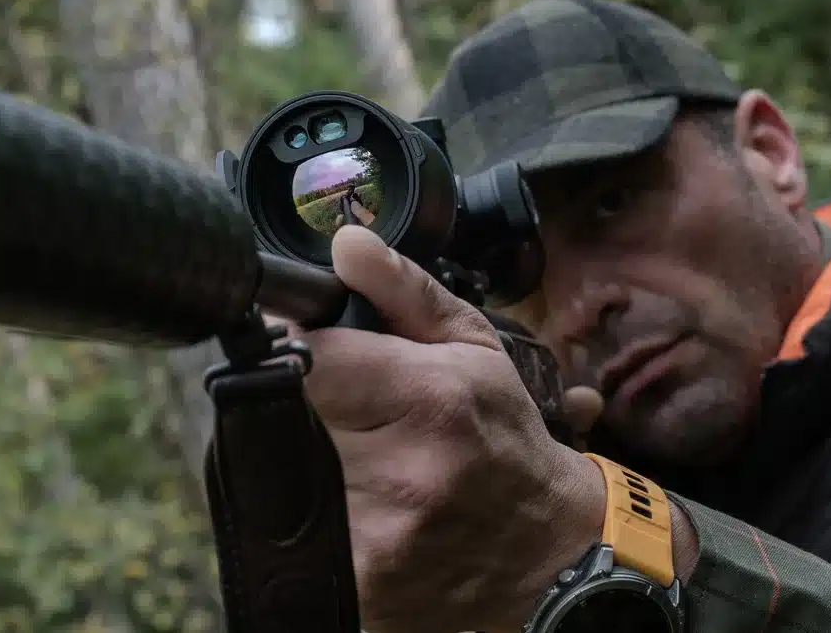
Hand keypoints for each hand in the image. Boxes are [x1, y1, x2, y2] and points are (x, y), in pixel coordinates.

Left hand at [298, 226, 605, 632]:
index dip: (298, 346)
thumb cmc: (507, 436)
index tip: (313, 348)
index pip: (308, 357)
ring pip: (288, 472)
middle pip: (288, 415)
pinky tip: (368, 501)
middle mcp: (398, 473)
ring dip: (314, 456)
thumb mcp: (476, 349)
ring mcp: (374, 539)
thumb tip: (347, 245)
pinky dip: (322, 509)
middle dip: (313, 404)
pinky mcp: (358, 586)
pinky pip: (301, 529)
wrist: (543, 545)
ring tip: (370, 455)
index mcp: (428, 400)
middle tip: (358, 409)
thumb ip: (405, 292)